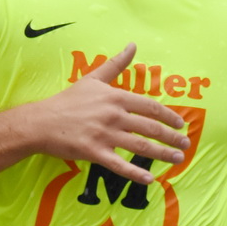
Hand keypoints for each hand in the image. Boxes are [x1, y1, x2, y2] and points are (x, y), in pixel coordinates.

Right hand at [23, 44, 188, 186]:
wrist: (41, 121)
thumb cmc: (67, 100)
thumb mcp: (93, 78)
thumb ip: (116, 64)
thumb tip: (133, 45)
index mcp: (116, 97)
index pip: (151, 107)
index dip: (169, 117)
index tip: (181, 124)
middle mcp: (114, 115)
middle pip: (151, 127)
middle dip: (172, 138)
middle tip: (185, 145)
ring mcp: (105, 134)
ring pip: (141, 146)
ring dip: (162, 154)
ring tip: (177, 160)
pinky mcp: (95, 152)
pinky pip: (120, 165)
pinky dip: (136, 174)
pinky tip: (150, 180)